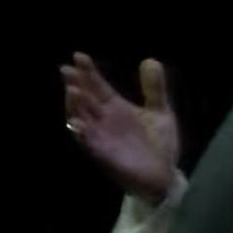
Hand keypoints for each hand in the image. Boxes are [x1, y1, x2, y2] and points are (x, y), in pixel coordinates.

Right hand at [60, 53, 180, 203]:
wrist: (166, 176)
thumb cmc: (159, 144)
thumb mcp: (160, 112)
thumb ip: (154, 88)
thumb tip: (150, 60)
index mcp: (116, 108)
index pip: (98, 86)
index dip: (88, 72)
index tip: (78, 56)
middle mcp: (105, 121)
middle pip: (85, 100)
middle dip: (76, 86)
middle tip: (67, 70)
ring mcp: (103, 138)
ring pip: (82, 120)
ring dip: (75, 107)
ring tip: (72, 91)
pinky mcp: (105, 156)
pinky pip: (90, 144)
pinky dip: (83, 134)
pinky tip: (78, 123)